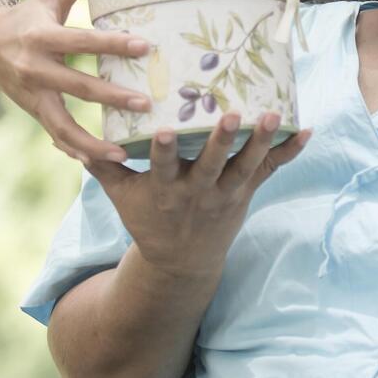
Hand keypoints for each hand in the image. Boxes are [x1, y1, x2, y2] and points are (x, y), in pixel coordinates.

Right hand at [0, 0, 146, 165]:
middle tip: (146, 103)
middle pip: (77, 88)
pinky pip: (56, 136)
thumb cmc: (30, 14)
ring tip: (124, 153)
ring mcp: (32, 95)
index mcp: (42, 36)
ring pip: (63, 126)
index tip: (144, 47)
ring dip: (93, 143)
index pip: (81, 41)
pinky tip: (104, 160)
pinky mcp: (33, 112)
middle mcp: (34, 69)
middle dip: (112, 98)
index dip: (112, 43)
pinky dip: (78, 150)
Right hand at [88, 113, 309, 284]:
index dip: (166, 149)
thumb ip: (103, 166)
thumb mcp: (121, 198)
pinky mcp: (246, 194)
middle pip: (213, 164)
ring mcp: (226, 194)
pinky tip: (307, 130)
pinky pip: (271, 171)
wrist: (181, 263)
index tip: (167, 129)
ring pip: (247, 166)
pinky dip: (290, 152)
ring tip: (273, 114)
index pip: (164, 166)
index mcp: (165, 191)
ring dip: (261, 141)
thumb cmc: (148, 220)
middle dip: (222, 140)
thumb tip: (70, 138)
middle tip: (232, 114)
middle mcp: (198, 192)